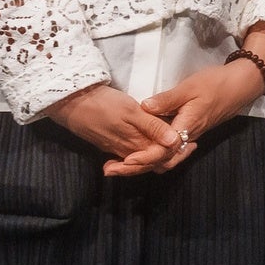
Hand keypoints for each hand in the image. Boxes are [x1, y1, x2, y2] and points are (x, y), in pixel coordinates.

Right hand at [46, 80, 191, 178]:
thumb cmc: (103, 104)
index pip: (163, 156)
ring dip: (160, 155)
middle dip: (172, 157)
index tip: (193, 145)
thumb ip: (153, 127)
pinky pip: (132, 154)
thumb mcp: (131, 111)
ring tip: (177, 145)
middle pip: (155, 161)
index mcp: (137, 144)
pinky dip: (145, 153)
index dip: (179, 152)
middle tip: (190, 147)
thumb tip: (175, 141)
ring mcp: (118, 148)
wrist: (71, 103)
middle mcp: (129, 151)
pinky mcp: (110, 144)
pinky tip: (151, 145)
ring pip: (144, 159)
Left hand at [131, 49, 264, 170]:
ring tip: (121, 163)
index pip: (164, 151)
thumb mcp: (190, 87)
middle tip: (112, 169)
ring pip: (165, 158)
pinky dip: (154, 154)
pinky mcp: (188, 132)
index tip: (126, 160)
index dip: (144, 157)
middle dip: (137, 167)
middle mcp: (187, 136)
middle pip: (161, 161)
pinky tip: (140, 150)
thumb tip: (143, 107)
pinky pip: (169, 150)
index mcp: (186, 126)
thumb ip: (167, 99)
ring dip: (144, 163)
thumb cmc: (216, 84)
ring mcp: (188, 136)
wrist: (240, 86)